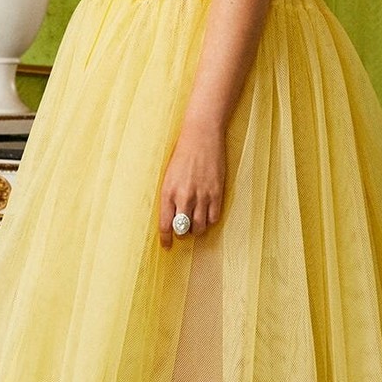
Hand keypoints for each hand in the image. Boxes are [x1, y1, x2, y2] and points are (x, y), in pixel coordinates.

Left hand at [159, 120, 225, 248]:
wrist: (201, 136)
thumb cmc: (183, 154)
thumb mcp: (169, 176)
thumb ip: (169, 197)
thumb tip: (171, 217)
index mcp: (168, 192)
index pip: (165, 225)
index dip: (166, 239)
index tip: (166, 246)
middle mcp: (184, 196)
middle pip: (182, 229)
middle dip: (182, 235)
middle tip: (183, 232)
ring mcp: (201, 195)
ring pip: (199, 227)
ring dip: (196, 230)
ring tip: (195, 225)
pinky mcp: (216, 192)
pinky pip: (213, 217)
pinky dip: (209, 221)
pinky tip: (207, 216)